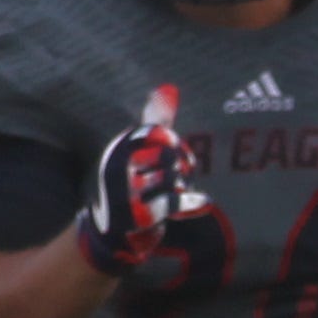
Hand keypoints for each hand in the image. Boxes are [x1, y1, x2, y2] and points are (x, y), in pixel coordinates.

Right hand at [77, 84, 211, 274]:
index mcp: (119, 149)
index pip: (158, 133)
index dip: (173, 143)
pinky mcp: (141, 214)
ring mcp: (128, 192)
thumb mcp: (138, 148)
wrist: (113, 230)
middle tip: (181, 173)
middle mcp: (119, 168)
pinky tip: (203, 201)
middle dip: (182, 163)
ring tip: (174, 190)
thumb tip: (168, 87)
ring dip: (181, 184)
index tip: (174, 153)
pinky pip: (175, 202)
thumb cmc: (132, 181)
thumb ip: (156, 119)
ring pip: (172, 178)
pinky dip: (192, 201)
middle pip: (168, 155)